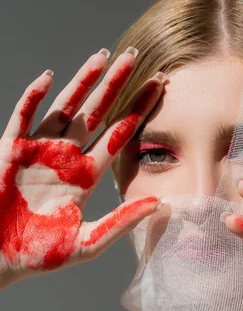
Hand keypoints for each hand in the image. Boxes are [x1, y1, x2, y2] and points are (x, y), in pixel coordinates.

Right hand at [0, 47, 164, 288]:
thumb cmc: (40, 254)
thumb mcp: (87, 242)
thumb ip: (121, 222)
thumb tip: (159, 204)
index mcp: (86, 176)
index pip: (119, 135)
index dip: (138, 111)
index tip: (159, 86)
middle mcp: (66, 157)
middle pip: (96, 113)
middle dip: (115, 85)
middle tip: (134, 56)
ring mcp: (38, 150)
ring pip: (64, 107)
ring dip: (81, 81)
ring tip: (102, 56)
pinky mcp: (11, 150)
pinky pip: (23, 116)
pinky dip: (34, 97)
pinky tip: (50, 78)